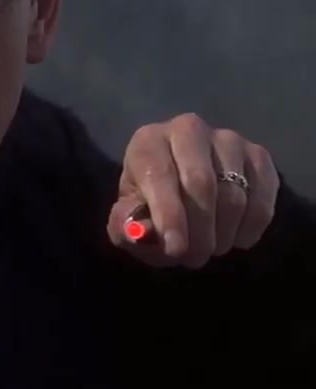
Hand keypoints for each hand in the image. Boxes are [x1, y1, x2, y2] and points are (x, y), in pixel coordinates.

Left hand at [107, 113, 278, 268]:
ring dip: (224, 232)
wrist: (182, 184)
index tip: (175, 249)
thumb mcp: (128, 215)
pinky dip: (251, 226)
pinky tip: (237, 239)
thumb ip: (126, 225)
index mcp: (149, 141)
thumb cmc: (150, 201)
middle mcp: (189, 130)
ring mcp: (228, 140)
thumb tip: (141, 233)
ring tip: (211, 249)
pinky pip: (262, 196)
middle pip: (201, 183)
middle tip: (195, 258)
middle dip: (199, 230)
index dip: (169, 215)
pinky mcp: (258, 155)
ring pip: (233, 194)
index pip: (160, 174)